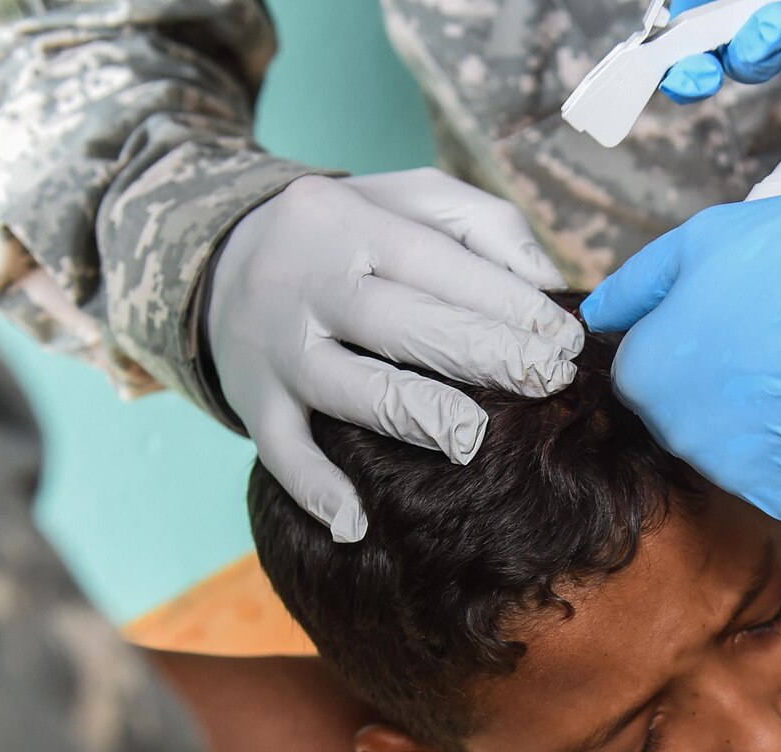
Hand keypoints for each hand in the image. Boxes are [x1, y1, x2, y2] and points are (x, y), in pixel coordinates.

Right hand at [206, 171, 583, 539]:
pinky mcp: (253, 401)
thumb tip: (547, 282)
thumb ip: (482, 223)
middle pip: (400, 322)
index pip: (437, 263)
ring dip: (411, 415)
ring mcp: (277, 346)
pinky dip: (313, 490)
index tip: (563, 338)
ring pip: (347, 386)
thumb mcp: (405, 198)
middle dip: (481, 353)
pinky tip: (355, 525)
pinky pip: (279, 452)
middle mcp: (309, 283)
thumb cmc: (347, 233)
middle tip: (547, 381)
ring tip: (470, 440)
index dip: (505, 302)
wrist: (217, 258)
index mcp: (352, 223)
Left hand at [581, 179, 780, 521]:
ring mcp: (737, 476)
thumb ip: (638, 282)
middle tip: (774, 337)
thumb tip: (598, 312)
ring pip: (731, 448)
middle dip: (715, 382)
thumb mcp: (708, 239)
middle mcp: (681, 439)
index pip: (639, 370)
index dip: (683, 338)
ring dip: (757, 417)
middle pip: (683, 415)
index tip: (727, 317)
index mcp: (648, 376)